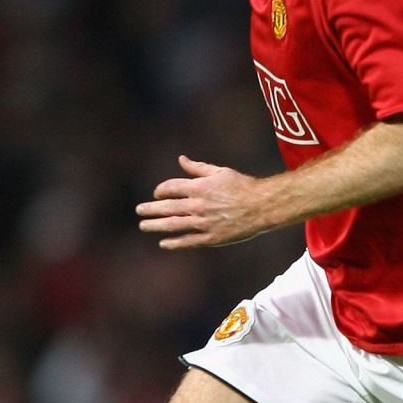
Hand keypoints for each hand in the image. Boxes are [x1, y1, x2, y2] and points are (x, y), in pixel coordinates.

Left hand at [135, 155, 271, 248]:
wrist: (262, 206)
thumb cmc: (243, 186)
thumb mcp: (220, 172)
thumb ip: (197, 168)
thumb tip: (180, 159)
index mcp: (200, 187)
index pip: (170, 188)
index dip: (160, 190)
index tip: (157, 194)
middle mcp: (198, 205)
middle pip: (167, 207)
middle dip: (150, 208)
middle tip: (139, 210)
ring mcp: (204, 222)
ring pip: (173, 225)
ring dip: (155, 225)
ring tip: (144, 226)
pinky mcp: (211, 237)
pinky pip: (188, 241)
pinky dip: (174, 243)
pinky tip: (163, 243)